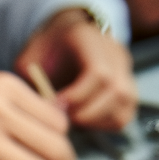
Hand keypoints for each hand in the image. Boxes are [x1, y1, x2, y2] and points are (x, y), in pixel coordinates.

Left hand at [15, 8, 136, 130]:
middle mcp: (114, 52)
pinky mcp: (129, 86)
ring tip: (72, 118)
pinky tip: (84, 120)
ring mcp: (125, 69)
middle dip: (87, 113)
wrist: (65, 35)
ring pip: (126, 103)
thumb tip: (39, 104)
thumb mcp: (30, 55)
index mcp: (90, 38)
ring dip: (97, 120)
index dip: (78, 96)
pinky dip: (105, 123)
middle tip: (62, 117)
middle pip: (117, 91)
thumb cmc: (46, 48)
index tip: (57, 105)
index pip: (99, 73)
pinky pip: (126, 113)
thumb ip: (30, 76)